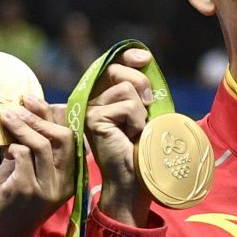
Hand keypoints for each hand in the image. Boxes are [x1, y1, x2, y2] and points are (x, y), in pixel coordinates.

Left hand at [0, 100, 74, 236]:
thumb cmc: (13, 201)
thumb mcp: (29, 172)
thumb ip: (32, 148)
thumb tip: (25, 113)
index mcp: (70, 177)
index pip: (72, 138)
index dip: (52, 115)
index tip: (32, 99)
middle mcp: (64, 183)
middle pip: (63, 137)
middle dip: (38, 117)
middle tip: (16, 107)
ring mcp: (47, 188)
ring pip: (42, 145)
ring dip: (22, 127)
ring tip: (6, 117)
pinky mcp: (27, 191)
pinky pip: (23, 157)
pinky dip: (13, 147)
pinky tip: (4, 149)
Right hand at [86, 46, 156, 228]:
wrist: (134, 180)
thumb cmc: (143, 150)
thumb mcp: (146, 113)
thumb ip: (140, 89)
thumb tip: (145, 59)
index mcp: (104, 98)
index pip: (113, 66)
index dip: (128, 56)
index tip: (145, 59)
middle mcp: (92, 101)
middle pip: (119, 71)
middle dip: (141, 86)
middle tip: (145, 112)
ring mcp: (90, 109)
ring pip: (126, 90)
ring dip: (140, 112)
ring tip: (134, 132)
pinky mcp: (93, 118)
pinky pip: (127, 106)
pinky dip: (137, 121)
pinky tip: (129, 137)